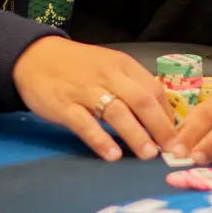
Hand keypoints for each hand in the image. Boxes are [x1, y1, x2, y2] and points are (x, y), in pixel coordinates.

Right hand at [12, 37, 177, 161]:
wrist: (35, 57)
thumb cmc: (78, 66)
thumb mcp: (108, 67)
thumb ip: (131, 86)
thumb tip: (159, 117)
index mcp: (122, 65)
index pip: (154, 88)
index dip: (168, 115)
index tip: (176, 137)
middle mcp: (108, 75)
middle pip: (141, 99)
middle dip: (160, 126)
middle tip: (171, 151)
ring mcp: (85, 90)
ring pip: (117, 111)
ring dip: (136, 134)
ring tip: (148, 155)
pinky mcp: (64, 105)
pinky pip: (85, 123)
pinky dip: (100, 140)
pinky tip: (112, 155)